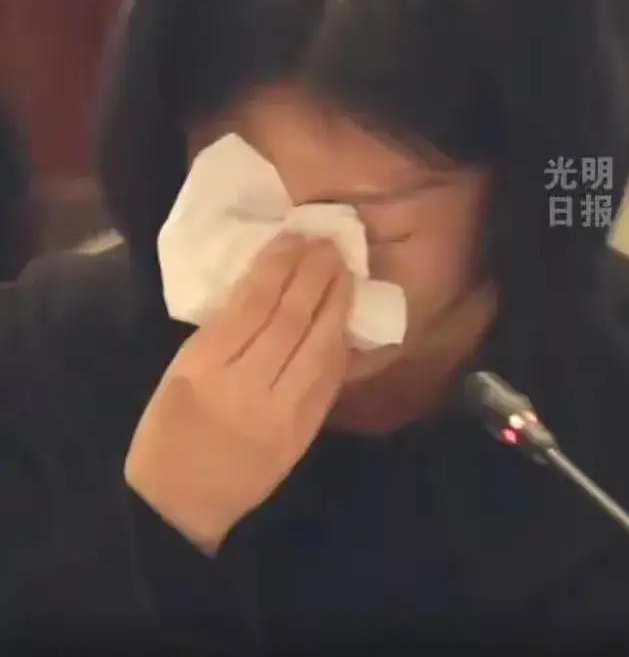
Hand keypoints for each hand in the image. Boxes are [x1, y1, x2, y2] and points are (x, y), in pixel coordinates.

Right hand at [124, 233, 353, 554]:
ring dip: (336, 302)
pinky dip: (338, 343)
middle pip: (291, 319)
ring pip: (318, 346)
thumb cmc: (167, 433)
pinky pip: (328, 378)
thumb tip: (265, 289)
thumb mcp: (178, 373)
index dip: (278, 265)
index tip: (294, 238)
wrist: (182, 506)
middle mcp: (245, 387)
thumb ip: (220, 333)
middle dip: (314, 275)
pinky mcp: (303, 433)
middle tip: (328, 244)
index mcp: (204, 368)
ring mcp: (280, 413)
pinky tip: (344, 317)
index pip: (252, 304)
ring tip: (344, 270)